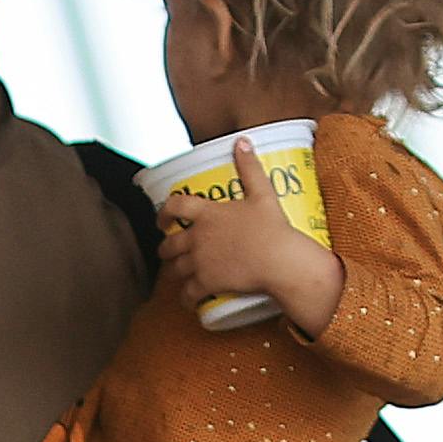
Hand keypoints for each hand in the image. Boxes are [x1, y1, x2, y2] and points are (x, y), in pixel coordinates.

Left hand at [161, 135, 343, 333]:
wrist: (280, 261)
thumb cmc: (273, 228)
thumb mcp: (262, 193)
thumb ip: (249, 167)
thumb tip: (241, 141)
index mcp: (207, 214)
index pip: (174, 206)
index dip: (163, 212)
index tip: (162, 220)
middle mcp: (197, 238)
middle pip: (169, 244)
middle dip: (167, 248)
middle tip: (172, 250)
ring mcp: (199, 262)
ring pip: (175, 269)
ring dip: (176, 271)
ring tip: (182, 273)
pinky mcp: (206, 284)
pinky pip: (187, 294)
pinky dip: (186, 298)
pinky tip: (189, 300)